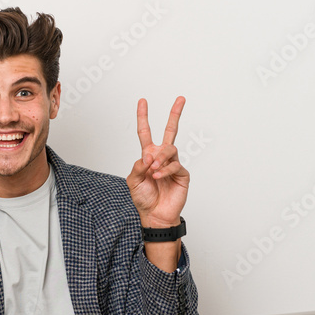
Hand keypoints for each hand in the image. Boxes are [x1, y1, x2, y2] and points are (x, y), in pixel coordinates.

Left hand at [127, 97, 188, 228]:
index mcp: (148, 155)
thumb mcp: (133, 181)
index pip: (145, 132)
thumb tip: (148, 155)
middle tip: (181, 99)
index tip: (142, 101)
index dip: (143, 117)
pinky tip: (158, 177)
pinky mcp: (182, 173)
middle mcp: (161, 157)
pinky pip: (174, 165)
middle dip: (175, 114)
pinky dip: (164, 171)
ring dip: (160, 158)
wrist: (155, 215)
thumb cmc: (144, 198)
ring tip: (153, 171)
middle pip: (170, 130)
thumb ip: (138, 166)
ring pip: (169, 149)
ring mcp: (173, 164)